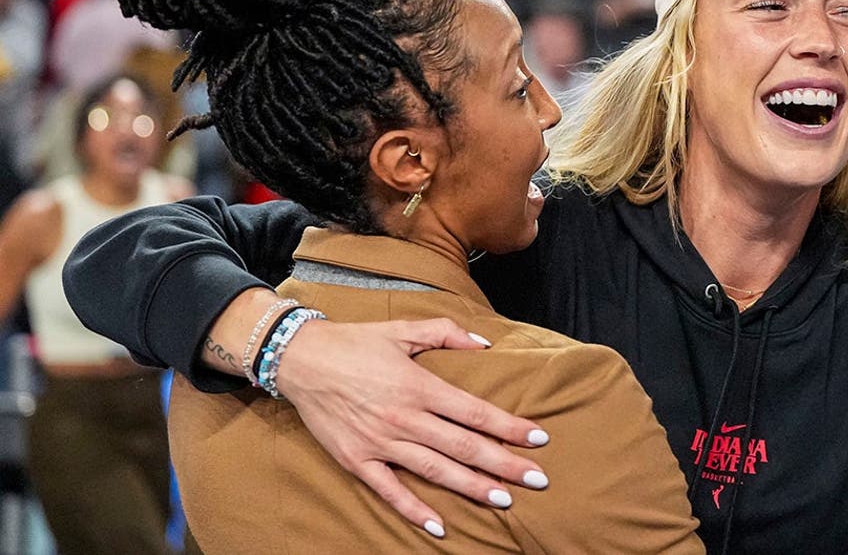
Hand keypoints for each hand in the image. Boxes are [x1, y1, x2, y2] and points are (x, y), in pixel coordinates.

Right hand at [275, 318, 550, 536]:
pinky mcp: (356, 460)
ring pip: (435, 470)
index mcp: (419, 385)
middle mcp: (404, 417)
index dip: (509, 427)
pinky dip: (413, 510)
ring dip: (472, 487)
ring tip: (504, 500)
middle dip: (504, 464)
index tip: (539, 439)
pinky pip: (389, 491)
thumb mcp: (403, 329)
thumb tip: (486, 342)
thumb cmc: (355, 342)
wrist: (299, 358)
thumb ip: (447, 334)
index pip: (476, 412)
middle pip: (464, 446)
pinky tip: (438, 526)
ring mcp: (380, 442)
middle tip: (538, 480)